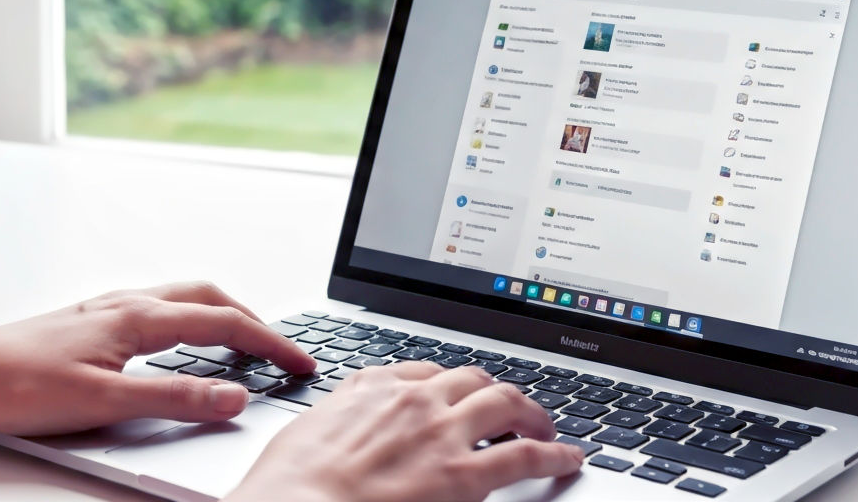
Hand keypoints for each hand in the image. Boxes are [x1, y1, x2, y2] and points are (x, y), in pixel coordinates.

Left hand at [0, 282, 313, 442]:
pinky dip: (188, 319)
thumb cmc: (16, 384)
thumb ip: (174, 400)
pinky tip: (176, 342)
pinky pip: (157, 307)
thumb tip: (234, 397)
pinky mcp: (88, 320)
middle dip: (254, 319)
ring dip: (221, 314)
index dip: (271, 345)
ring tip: (242, 341)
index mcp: (138, 316)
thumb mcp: (105, 402)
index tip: (300, 364)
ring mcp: (106, 308)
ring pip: (182, 297)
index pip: (225, 325)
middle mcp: (126, 302)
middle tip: (281, 350)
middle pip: (210, 297)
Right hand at [226, 362, 583, 501]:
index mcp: (374, 387)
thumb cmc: (289, 484)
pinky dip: (553, 453)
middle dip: (497, 390)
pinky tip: (568, 457)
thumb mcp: (308, 429)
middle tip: (511, 407)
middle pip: (474, 379)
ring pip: (506, 403)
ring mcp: (443, 434)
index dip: (452, 383)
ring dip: (533, 413)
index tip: (461, 390)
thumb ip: (341, 416)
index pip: (427, 372)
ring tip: (546, 426)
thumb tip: (346, 426)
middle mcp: (415, 400)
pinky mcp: (463, 475)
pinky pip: (523, 454)